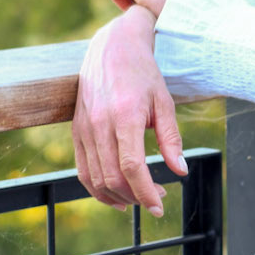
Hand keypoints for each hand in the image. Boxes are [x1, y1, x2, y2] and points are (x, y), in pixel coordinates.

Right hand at [72, 5, 186, 216]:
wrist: (111, 48)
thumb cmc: (142, 73)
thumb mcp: (164, 101)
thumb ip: (171, 138)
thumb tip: (179, 171)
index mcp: (125, 116)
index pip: (131, 167)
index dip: (145, 192)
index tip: (159, 206)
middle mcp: (99, 125)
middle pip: (113, 177)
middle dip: (135, 197)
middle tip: (156, 198)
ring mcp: (84, 129)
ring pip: (95, 179)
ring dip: (117, 196)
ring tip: (138, 198)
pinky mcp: (76, 132)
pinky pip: (82, 170)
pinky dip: (97, 189)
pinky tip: (115, 195)